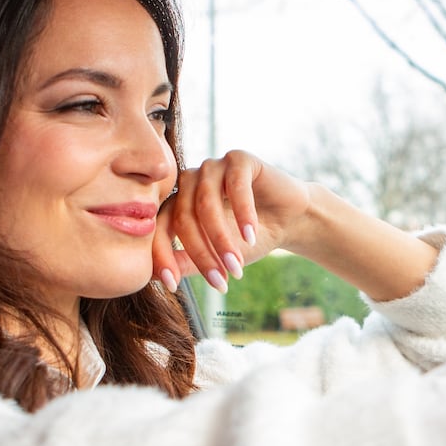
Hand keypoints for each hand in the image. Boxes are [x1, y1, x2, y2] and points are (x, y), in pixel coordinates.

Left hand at [152, 151, 312, 292]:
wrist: (289, 220)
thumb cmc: (249, 239)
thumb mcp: (215, 256)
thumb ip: (186, 262)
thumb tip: (155, 278)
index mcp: (178, 201)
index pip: (160, 227)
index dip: (163, 256)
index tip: (172, 286)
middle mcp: (190, 181)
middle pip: (183, 217)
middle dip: (202, 254)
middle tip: (220, 281)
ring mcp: (213, 167)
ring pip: (206, 204)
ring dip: (221, 238)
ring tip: (237, 265)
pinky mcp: (239, 159)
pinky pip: (235, 186)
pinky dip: (242, 213)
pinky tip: (251, 235)